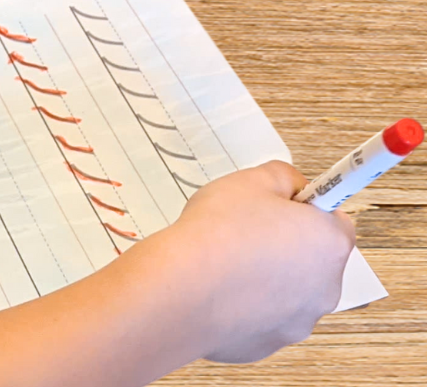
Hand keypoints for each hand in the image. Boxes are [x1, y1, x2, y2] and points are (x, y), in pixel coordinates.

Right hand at [153, 159, 355, 363]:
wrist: (184, 288)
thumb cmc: (218, 233)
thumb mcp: (251, 180)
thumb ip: (283, 176)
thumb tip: (293, 187)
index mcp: (329, 242)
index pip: (336, 218)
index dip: (307, 206)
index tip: (283, 203)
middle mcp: (326, 287)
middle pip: (313, 255)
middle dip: (286, 240)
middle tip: (247, 226)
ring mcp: (299, 320)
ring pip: (289, 288)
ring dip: (268, 273)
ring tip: (227, 257)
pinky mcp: (270, 342)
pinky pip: (264, 313)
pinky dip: (247, 300)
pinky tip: (219, 284)